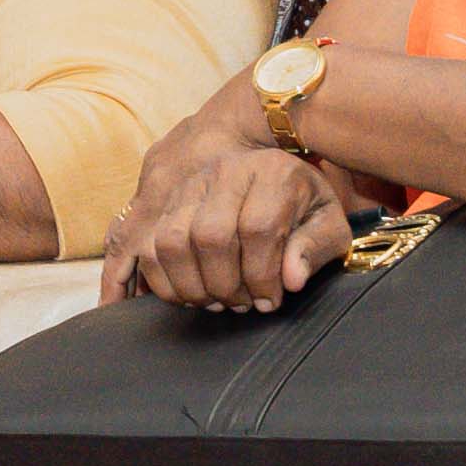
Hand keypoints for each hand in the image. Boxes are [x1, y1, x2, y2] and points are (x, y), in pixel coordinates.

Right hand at [103, 79, 365, 311]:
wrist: (266, 160)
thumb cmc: (301, 202)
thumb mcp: (328, 219)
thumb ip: (316, 247)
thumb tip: (290, 280)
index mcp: (272, 171)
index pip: (260, 228)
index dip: (263, 275)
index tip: (270, 301)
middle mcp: (224, 172)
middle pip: (211, 235)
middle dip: (225, 284)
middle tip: (240, 305)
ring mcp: (186, 184)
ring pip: (171, 241)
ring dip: (189, 285)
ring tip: (211, 301)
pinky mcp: (159, 200)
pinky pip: (138, 243)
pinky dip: (147, 280)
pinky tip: (167, 299)